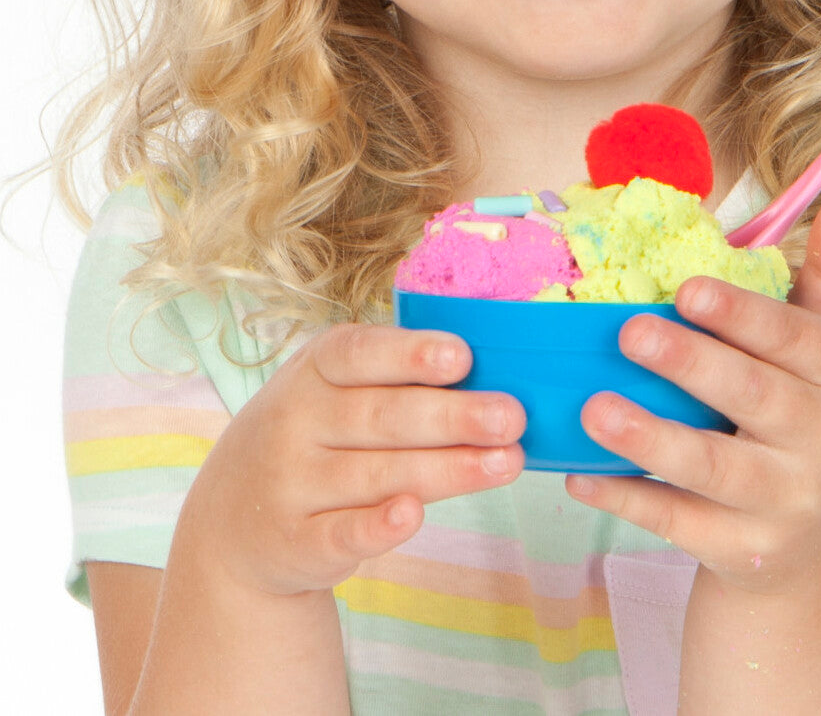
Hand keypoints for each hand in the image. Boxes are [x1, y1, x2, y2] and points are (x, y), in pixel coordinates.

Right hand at [177, 322, 525, 597]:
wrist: (233, 516)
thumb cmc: (317, 431)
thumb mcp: (335, 388)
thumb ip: (397, 379)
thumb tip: (490, 378)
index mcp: (313, 370)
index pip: (359, 354)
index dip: (410, 355)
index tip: (462, 358)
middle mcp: (296, 421)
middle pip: (383, 417)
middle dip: (452, 417)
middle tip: (512, 417)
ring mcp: (292, 483)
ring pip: (378, 475)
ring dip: (448, 470)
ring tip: (507, 463)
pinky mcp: (297, 542)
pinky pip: (342, 533)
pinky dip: (378, 527)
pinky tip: (414, 514)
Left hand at [564, 196, 820, 591]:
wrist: (806, 539)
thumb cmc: (800, 409)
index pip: (796, 340)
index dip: (743, 315)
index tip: (688, 288)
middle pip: (754, 397)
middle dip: (691, 363)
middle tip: (629, 333)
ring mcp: (784, 502)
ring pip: (713, 467)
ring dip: (650, 436)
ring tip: (593, 408)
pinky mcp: (741, 550)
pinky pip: (678, 522)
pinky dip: (628, 497)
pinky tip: (581, 472)